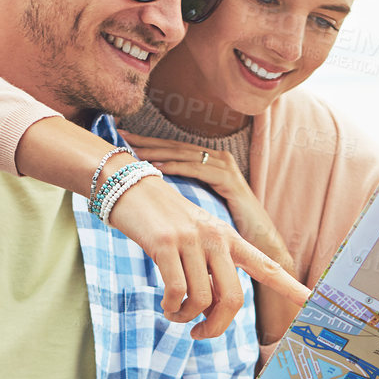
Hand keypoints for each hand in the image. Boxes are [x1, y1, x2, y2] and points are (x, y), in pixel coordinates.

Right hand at [106, 174, 308, 342]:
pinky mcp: (165, 244)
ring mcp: (192, 241)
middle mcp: (216, 239)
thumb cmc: (163, 221)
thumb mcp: (195, 241)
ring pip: (201, 301)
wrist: (129, 187)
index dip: (292, 287)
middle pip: (232, 300)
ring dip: (185, 318)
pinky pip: (176, 292)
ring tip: (174, 314)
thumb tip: (211, 312)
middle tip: (198, 335)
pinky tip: (165, 304)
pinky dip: (170, 308)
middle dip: (216, 328)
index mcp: (229, 239)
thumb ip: (209, 271)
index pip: (267, 266)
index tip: (315, 302)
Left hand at [120, 133, 291, 264]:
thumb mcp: (199, 206)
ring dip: (157, 151)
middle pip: (175, 147)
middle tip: (122, 134)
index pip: (174, 149)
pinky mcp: (228, 180)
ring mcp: (224, 167)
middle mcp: (217, 159)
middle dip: (148, 141)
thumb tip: (152, 193)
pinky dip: (176, 167)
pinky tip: (156, 167)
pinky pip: (197, 170)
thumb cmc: (226, 227)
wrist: (257, 243)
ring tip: (134, 149)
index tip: (124, 139)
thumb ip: (182, 195)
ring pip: (184, 155)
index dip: (150, 143)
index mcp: (209, 162)